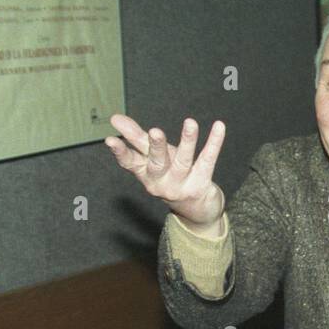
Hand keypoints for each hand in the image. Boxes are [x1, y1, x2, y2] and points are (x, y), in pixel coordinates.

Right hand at [106, 113, 226, 234]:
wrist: (195, 210)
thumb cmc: (170, 176)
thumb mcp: (151, 159)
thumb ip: (135, 138)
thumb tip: (114, 117)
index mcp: (145, 174)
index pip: (130, 162)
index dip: (120, 152)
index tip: (110, 140)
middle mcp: (161, 182)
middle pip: (158, 163)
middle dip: (156, 147)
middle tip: (155, 131)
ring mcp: (182, 184)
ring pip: (184, 160)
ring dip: (187, 140)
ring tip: (190, 122)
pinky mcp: (201, 183)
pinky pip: (208, 160)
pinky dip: (214, 142)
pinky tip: (219, 126)